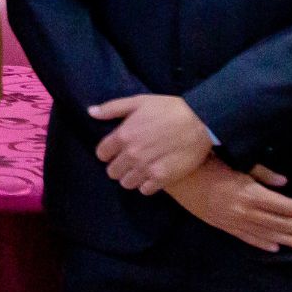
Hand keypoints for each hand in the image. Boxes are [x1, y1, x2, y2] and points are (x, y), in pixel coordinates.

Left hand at [90, 94, 212, 192]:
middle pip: (113, 171)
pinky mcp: (163, 178)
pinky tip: (153, 176)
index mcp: (123, 135)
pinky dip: (147, 185)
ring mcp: (146, 168)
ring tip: (141, 170)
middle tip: (130, 161)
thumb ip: (112, 108)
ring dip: (131, 177)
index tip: (116, 151)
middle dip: (119, 166)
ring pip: (127, 183)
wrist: (201, 122)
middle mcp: (131, 154)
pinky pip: (145, 190)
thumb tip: (91, 112)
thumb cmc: (169, 109)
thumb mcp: (139, 101)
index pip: (102, 154)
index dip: (108, 152)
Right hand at [164, 159, 291, 252]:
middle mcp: (243, 210)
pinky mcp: (221, 224)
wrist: (173, 176)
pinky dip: (262, 243)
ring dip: (288, 240)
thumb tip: (284, 183)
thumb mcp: (233, 161)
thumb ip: (260, 173)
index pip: (283, 205)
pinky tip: (275, 247)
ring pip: (265, 233)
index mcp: (248, 193)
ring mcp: (231, 220)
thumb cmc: (203, 162)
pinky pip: (245, 237)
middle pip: (279, 223)